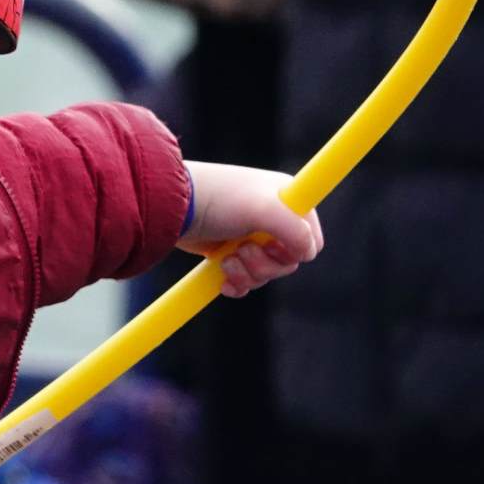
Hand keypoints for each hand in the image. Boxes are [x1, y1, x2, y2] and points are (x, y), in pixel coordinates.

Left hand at [178, 160, 323, 297]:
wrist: (172, 207)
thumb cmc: (218, 199)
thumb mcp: (263, 209)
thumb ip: (295, 230)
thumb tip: (309, 254)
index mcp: (287, 200)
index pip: (311, 239)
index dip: (295, 250)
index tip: (271, 243)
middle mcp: (271, 218)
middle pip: (288, 263)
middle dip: (265, 265)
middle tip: (242, 251)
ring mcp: (249, 237)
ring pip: (265, 275)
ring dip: (247, 274)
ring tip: (225, 260)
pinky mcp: (228, 253)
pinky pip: (245, 281)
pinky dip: (237, 284)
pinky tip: (223, 280)